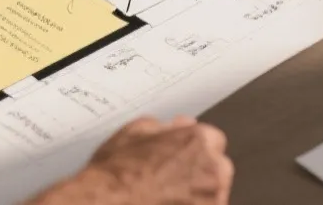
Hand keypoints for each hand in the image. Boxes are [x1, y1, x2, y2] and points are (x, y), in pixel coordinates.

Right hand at [37, 116, 232, 204]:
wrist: (104, 203)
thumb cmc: (116, 173)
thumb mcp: (134, 132)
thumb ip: (165, 126)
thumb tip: (179, 125)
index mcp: (199, 140)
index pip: (214, 140)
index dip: (194, 149)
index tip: (182, 158)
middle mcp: (212, 169)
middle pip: (218, 169)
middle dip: (200, 172)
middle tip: (172, 180)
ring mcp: (210, 200)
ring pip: (212, 195)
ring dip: (197, 196)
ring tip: (167, 197)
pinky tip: (168, 204)